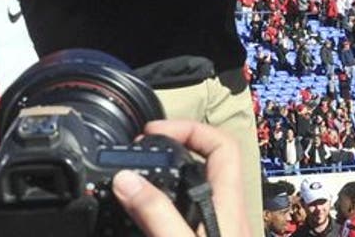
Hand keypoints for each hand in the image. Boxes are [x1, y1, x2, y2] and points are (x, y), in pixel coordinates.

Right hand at [113, 120, 250, 236]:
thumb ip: (156, 213)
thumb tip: (127, 179)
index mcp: (227, 202)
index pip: (221, 144)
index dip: (189, 128)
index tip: (154, 132)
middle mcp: (226, 211)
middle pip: (205, 162)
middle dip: (170, 149)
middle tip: (140, 150)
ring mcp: (217, 227)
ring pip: (194, 189)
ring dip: (165, 178)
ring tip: (137, 177)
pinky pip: (187, 212)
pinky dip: (164, 205)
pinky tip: (144, 215)